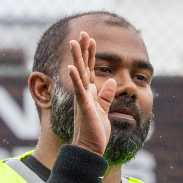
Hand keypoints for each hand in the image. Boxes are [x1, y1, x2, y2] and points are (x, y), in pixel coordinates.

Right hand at [66, 31, 117, 157]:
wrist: (90, 149)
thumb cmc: (95, 132)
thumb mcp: (103, 110)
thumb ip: (106, 96)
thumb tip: (109, 81)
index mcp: (90, 94)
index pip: (90, 69)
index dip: (90, 54)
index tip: (90, 39)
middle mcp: (84, 94)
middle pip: (83, 67)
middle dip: (83, 49)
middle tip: (82, 32)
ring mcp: (82, 99)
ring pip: (79, 74)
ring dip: (77, 58)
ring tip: (73, 42)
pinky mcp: (84, 107)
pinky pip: (79, 90)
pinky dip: (75, 78)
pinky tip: (72, 67)